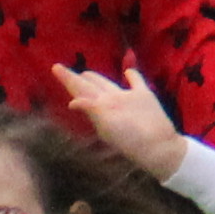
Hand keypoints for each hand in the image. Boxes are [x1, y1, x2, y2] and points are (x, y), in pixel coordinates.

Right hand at [50, 61, 188, 181]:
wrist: (159, 146)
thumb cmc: (130, 144)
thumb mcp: (106, 131)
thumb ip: (91, 111)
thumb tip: (74, 101)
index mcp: (101, 104)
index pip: (80, 89)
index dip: (67, 78)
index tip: (56, 67)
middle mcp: (112, 96)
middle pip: (91, 84)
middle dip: (77, 77)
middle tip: (65, 71)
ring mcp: (129, 94)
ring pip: (107, 82)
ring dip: (96, 77)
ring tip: (86, 74)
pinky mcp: (145, 94)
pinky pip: (136, 80)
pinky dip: (131, 75)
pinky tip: (128, 72)